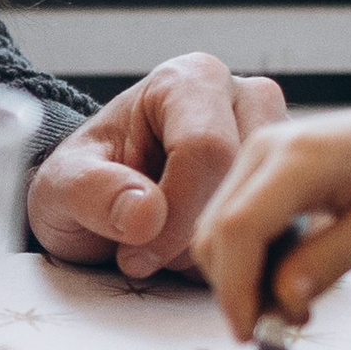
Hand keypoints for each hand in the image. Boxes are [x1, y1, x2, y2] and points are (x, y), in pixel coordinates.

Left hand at [27, 52, 287, 275]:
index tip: (136, 255)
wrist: (101, 204)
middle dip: (196, 239)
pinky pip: (283, 242)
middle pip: (247, 184)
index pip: (206, 148)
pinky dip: (244, 268)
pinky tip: (202, 268)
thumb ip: (93, 192)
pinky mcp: (289, 193)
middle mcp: (245, 102)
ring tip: (167, 257)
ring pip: (271, 218)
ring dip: (221, 257)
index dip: (175, 215)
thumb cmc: (84, 183)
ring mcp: (277, 149)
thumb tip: (147, 213)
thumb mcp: (62, 185)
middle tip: (148, 258)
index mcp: (190, 81)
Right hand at [193, 98, 350, 336]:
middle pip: (217, 232)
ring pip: (218, 228)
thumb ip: (329, 262)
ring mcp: (260, 149)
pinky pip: (234, 217)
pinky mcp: (264, 162)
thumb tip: (278, 300)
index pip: (238, 230)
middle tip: (288, 326)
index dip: (236, 290)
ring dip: (243, 275)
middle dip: (238, 288)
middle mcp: (266, 145)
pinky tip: (292, 275)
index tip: (253, 338)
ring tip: (297, 305)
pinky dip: (250, 257)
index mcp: (301, 155)